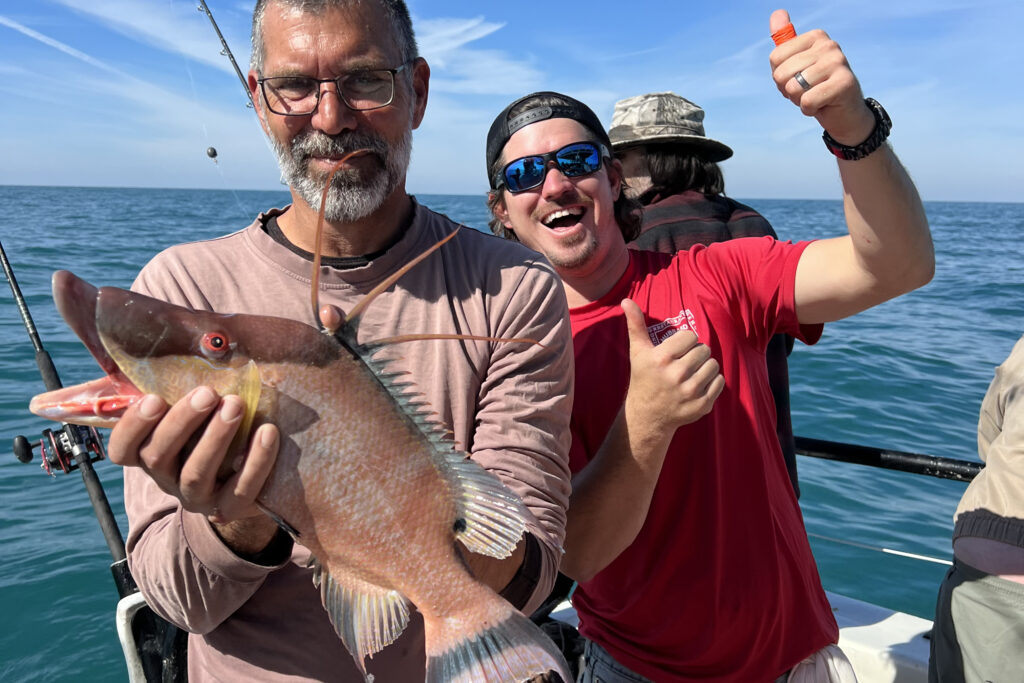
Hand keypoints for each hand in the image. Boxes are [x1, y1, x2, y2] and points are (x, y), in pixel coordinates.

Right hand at [107, 386, 278, 525]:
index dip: (132, 427)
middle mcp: (167, 478)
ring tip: (235, 405)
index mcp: (149, 453)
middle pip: (159, 456)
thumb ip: (172, 388)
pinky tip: (267, 432)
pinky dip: (255, 462)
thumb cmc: (211, 430)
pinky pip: (240, 490)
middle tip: (208, 392)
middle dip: (182, 421)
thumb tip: (158, 347)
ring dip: (215, 437)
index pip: (123, 450)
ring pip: (196, 473)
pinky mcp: (230, 508)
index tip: (154, 398)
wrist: (246, 479)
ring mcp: (197, 497)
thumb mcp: (190, 412)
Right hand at [621, 299, 723, 432]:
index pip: (691, 336)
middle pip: (704, 349)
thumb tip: (626, 300)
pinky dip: (711, 382)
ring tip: (690, 374)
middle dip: (695, 354)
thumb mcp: (638, 351)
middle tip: (683, 363)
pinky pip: (719, 381)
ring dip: (704, 367)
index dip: (684, 342)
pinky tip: (696, 386)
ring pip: (713, 365)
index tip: (675, 352)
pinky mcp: (702, 405)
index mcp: (662, 359)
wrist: (648, 415)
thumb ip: (635, 325)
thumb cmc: (644, 378)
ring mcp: (690, 392)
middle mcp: (677, 375)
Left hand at [768, 9, 874, 145]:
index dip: (780, 77)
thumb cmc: (816, 87)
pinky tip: (823, 105)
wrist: (844, 113)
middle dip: (788, 90)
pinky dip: (809, 109)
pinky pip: (807, 101)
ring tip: (816, 97)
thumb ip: (785, 40)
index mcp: (816, 36)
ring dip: (799, 100)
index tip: (798, 78)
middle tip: (807, 91)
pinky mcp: (844, 83)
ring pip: (793, 87)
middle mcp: (829, 45)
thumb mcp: (796, 63)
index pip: (775, 58)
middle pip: (781, 74)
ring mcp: (839, 62)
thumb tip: (777, 12)